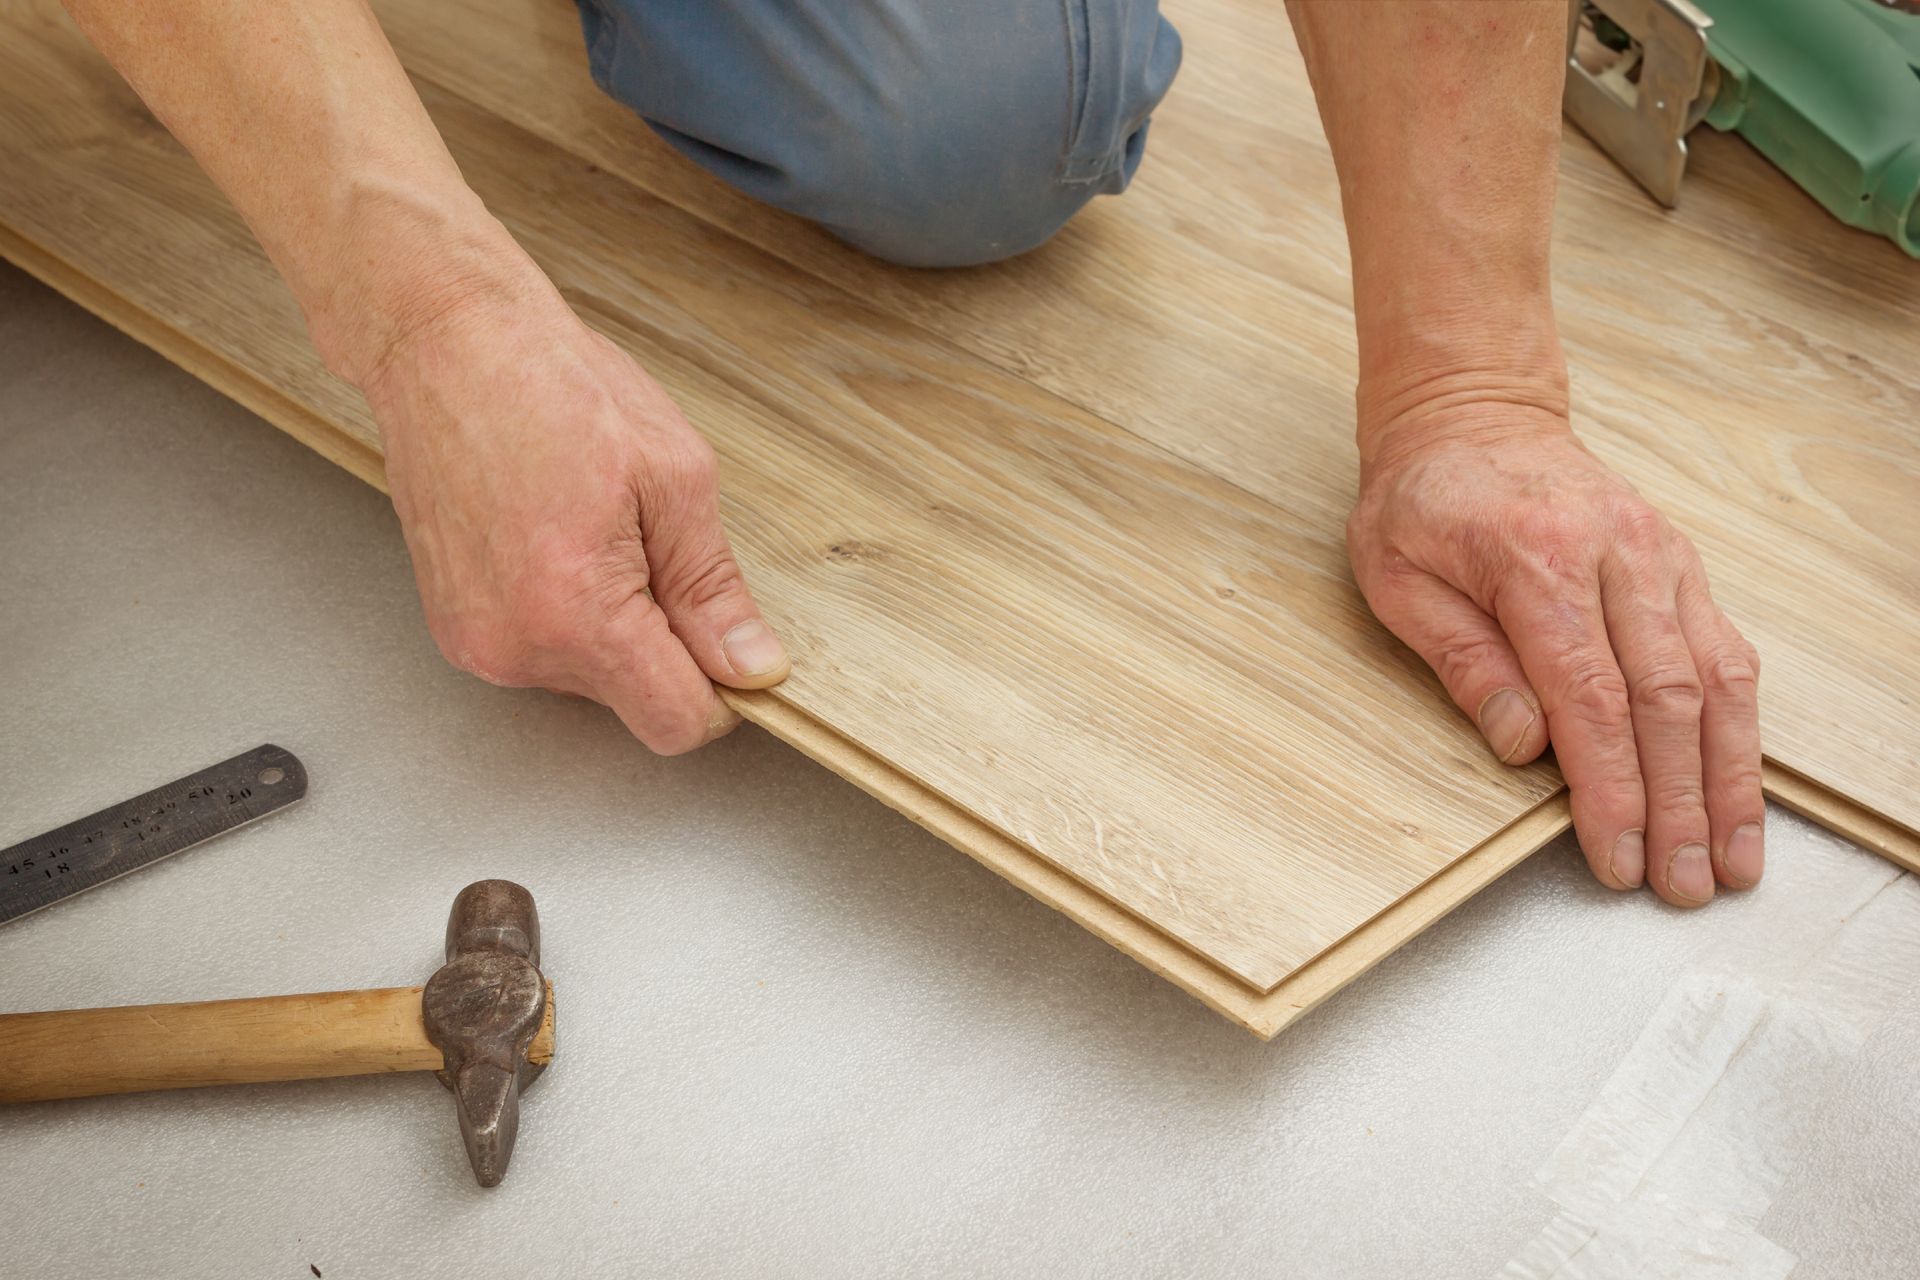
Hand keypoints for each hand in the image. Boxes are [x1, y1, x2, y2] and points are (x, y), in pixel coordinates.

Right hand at [360, 289, 789, 753]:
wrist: (448, 344)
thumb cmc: (553, 387)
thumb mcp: (675, 479)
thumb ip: (713, 590)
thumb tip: (752, 666)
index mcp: (576, 613)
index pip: (676, 722)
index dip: (721, 688)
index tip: (732, 641)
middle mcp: (515, 647)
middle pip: (636, 702)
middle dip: (667, 642)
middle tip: (649, 542)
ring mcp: (477, 645)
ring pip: (594, 681)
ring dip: (618, 625)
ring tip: (595, 529)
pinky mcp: (457, 632)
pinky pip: (547, 654)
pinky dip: (573, 614)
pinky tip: (559, 540)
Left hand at [1347, 406, 1763, 905]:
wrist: (1470, 416)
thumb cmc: (1422, 500)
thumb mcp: (1397, 577)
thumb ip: (1463, 660)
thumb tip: (1525, 745)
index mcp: (1537, 559)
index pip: (1591, 698)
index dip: (1611, 789)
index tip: (1620, 856)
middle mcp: (1617, 556)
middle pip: (1668, 700)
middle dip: (1681, 804)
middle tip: (1685, 883)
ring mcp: (1660, 558)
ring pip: (1717, 680)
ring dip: (1729, 778)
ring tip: (1734, 857)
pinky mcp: (1680, 566)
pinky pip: (1725, 652)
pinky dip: (1738, 726)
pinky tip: (1739, 784)